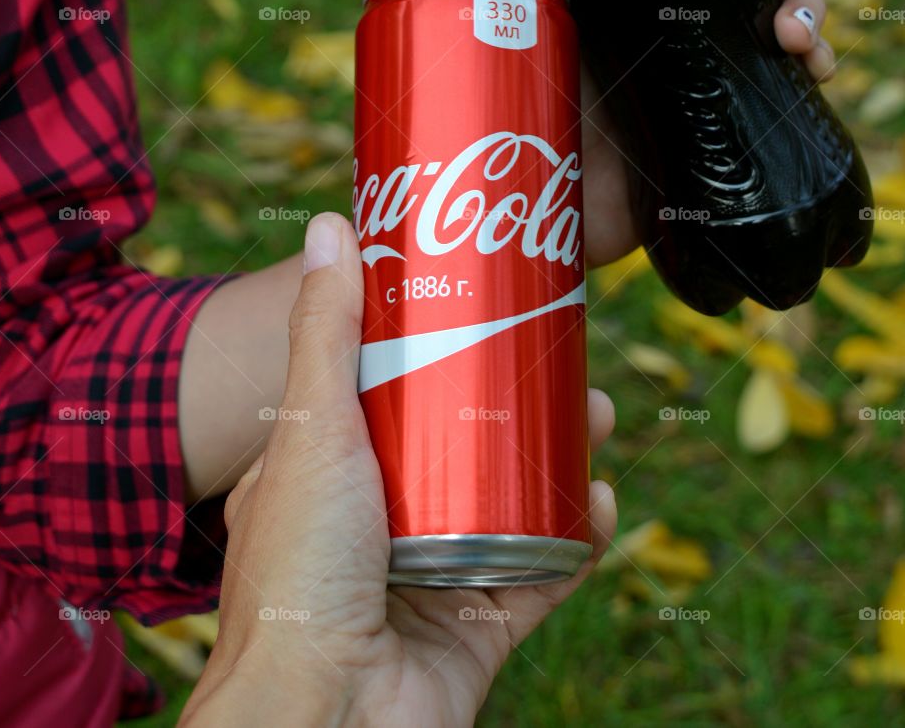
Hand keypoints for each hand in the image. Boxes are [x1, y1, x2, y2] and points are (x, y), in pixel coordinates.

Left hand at [181, 213, 617, 727]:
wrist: (327, 720)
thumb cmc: (300, 570)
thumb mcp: (313, 427)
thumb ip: (325, 330)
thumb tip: (328, 226)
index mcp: (336, 471)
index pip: (397, 391)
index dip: (447, 346)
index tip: (491, 304)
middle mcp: (384, 518)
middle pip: (469, 442)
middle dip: (524, 400)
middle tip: (568, 358)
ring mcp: (435, 571)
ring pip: (516, 500)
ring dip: (563, 458)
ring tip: (599, 415)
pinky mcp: (480, 621)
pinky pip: (544, 571)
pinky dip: (579, 536)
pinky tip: (603, 500)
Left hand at [500, 0, 833, 266]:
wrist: (530, 210)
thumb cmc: (506, 110)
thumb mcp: (509, 21)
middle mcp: (673, 15)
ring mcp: (703, 68)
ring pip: (781, 10)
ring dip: (808, 2)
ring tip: (790, 30)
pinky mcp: (723, 122)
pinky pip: (787, 84)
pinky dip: (817, 65)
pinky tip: (814, 69)